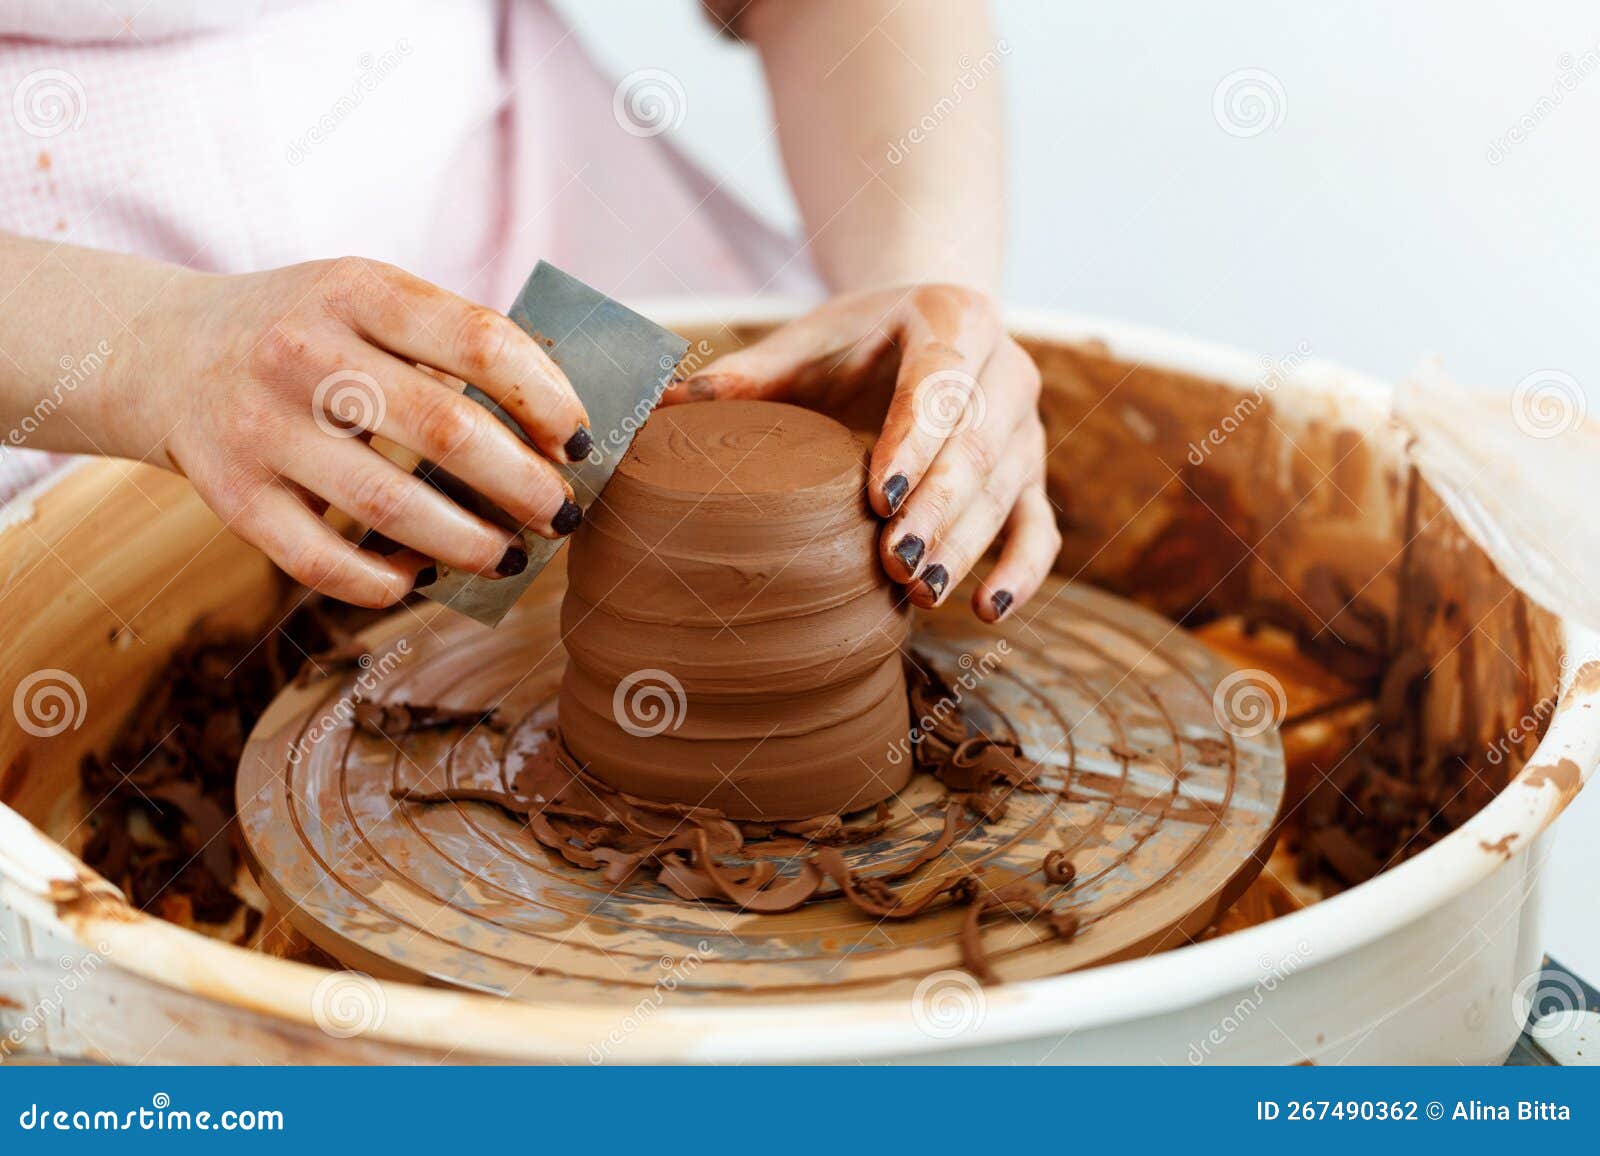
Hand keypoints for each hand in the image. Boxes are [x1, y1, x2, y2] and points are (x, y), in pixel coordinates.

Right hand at [110, 257, 592, 606]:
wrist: (165, 352)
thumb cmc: (309, 334)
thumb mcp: (370, 301)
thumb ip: (452, 345)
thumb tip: (560, 429)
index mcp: (356, 291)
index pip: (479, 341)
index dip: (547, 398)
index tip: (581, 443)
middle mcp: (303, 353)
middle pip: (445, 428)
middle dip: (525, 484)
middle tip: (562, 514)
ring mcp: (261, 427)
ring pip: (389, 504)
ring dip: (470, 544)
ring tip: (511, 556)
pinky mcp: (232, 497)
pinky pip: (323, 561)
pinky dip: (385, 581)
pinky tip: (421, 575)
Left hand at [667, 285, 1059, 621]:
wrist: (924, 331)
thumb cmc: (854, 343)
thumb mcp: (802, 345)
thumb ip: (741, 376)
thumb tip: (655, 409)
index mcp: (954, 319)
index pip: (940, 385)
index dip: (913, 442)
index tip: (877, 496)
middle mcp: (1007, 370)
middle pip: (977, 448)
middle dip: (937, 510)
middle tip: (894, 564)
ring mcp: (1025, 429)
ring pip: (1007, 492)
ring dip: (965, 546)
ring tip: (921, 593)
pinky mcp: (1032, 477)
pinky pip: (1040, 529)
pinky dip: (1022, 571)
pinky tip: (987, 609)